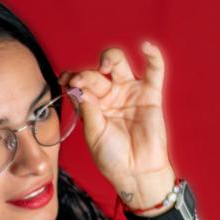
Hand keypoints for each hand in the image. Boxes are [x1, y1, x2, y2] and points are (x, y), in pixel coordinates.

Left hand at [59, 41, 174, 202]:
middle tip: (80, 81)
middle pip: (97, 72)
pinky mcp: (150, 94)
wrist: (135, 172)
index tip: (65, 80)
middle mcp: (110, 95)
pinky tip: (146, 47)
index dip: (72, 78)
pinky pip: (154, 70)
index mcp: (92, 104)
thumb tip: (80, 86)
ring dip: (109, 59)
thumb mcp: (93, 134)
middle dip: (87, 74)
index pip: (80, 83)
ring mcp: (130, 92)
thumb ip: (88, 109)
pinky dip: (153, 56)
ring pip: (119, 65)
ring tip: (104, 66)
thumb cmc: (112, 157)